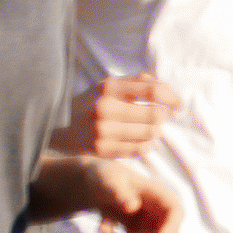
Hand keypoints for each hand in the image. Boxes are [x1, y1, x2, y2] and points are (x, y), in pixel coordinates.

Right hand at [49, 72, 177, 159]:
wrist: (53, 125)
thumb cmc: (89, 103)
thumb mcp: (107, 85)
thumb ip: (136, 82)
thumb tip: (165, 89)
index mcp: (109, 87)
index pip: (152, 90)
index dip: (171, 98)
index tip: (179, 105)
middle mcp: (105, 108)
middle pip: (155, 115)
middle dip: (161, 117)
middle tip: (158, 118)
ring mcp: (103, 131)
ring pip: (150, 134)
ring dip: (155, 132)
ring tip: (149, 130)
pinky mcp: (101, 150)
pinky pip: (139, 150)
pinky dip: (146, 146)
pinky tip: (141, 141)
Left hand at [75, 162, 183, 232]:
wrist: (95, 184)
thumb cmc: (105, 177)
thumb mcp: (109, 181)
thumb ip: (119, 193)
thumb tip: (132, 206)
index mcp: (160, 194)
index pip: (175, 212)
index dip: (172, 227)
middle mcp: (161, 211)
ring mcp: (152, 224)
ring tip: (104, 229)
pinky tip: (104, 227)